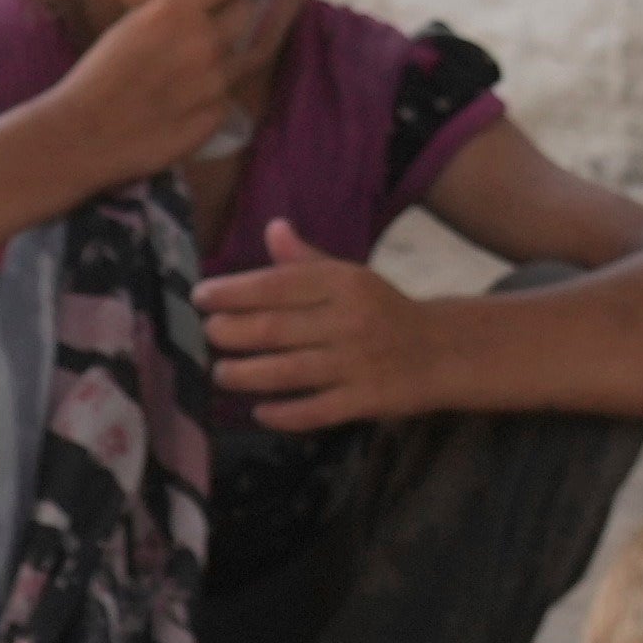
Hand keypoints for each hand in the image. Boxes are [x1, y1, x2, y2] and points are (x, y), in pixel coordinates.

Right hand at [34, 0, 291, 190]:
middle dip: (232, 17)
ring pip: (241, 57)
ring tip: (186, 77)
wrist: (82, 135)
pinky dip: (209, 102)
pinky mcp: (215, 118)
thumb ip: (175, 5)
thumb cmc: (98, 75)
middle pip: (248, 10)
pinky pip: (225, 99)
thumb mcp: (133, 22)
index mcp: (177, 8)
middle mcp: (204, 40)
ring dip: (221, 62)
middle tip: (208, 32)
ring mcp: (214, 82)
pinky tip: (180, 108)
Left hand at [193, 246, 457, 429]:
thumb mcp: (350, 277)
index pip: (278, 285)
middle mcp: (348, 320)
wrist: (442, 350)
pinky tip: (259, 411)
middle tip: (207, 335)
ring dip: (246, 375)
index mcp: (343, 283)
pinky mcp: (365, 400)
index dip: (234, 292)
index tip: (201, 297)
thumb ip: (305, 261)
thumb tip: (273, 227)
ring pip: (288, 372)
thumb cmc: (382, 310)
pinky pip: (314, 411)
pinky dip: (283, 414)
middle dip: (232, 333)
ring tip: (221, 374)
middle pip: (275, 329)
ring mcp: (357, 363)